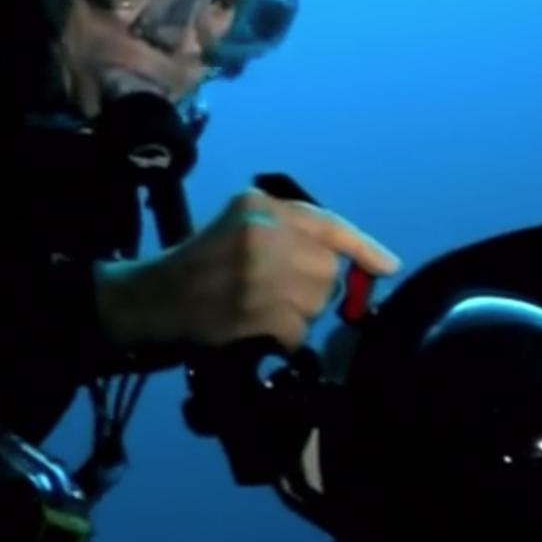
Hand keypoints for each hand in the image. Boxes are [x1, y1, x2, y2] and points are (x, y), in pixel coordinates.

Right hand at [94, 187, 400, 352]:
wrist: (152, 296)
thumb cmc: (201, 261)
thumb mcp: (238, 223)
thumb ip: (289, 231)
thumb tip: (355, 262)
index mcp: (260, 205)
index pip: (326, 223)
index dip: (363, 247)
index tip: (389, 266)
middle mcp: (263, 231)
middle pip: (326, 269)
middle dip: (312, 286)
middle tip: (277, 292)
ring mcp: (259, 272)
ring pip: (316, 302)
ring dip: (298, 314)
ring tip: (262, 308)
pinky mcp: (255, 310)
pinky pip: (297, 331)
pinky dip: (284, 337)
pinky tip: (257, 328)